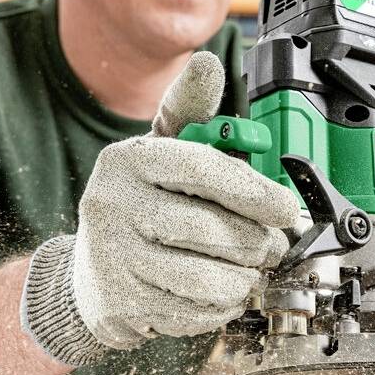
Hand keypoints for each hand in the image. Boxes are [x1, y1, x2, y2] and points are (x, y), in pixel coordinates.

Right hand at [21, 52, 298, 365]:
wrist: (88, 275)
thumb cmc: (138, 201)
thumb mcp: (158, 149)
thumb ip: (189, 109)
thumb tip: (207, 63)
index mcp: (127, 160)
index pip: (201, 169)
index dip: (253, 190)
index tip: (286, 207)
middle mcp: (114, 207)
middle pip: (211, 228)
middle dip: (257, 241)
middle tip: (272, 243)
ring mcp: (116, 259)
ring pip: (209, 277)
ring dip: (244, 276)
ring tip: (248, 266)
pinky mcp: (125, 303)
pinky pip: (197, 310)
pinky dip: (222, 304)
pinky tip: (219, 290)